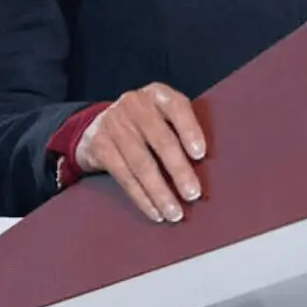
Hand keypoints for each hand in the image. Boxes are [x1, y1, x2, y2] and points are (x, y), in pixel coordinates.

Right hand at [74, 83, 206, 222]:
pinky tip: (154, 211)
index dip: (189, 129)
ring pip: (141, 163)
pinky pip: (124, 176)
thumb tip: (208, 166)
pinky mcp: (100, 145)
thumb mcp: (161, 116)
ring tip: (175, 212)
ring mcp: (114, 123)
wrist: (97, 127)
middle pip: (160, 139)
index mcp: (157, 94)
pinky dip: (141, 197)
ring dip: (160, 192)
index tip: (201, 154)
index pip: (177, 106)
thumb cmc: (143, 125)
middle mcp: (134, 104)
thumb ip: (180, 129)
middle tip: (193, 194)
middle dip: (179, 170)